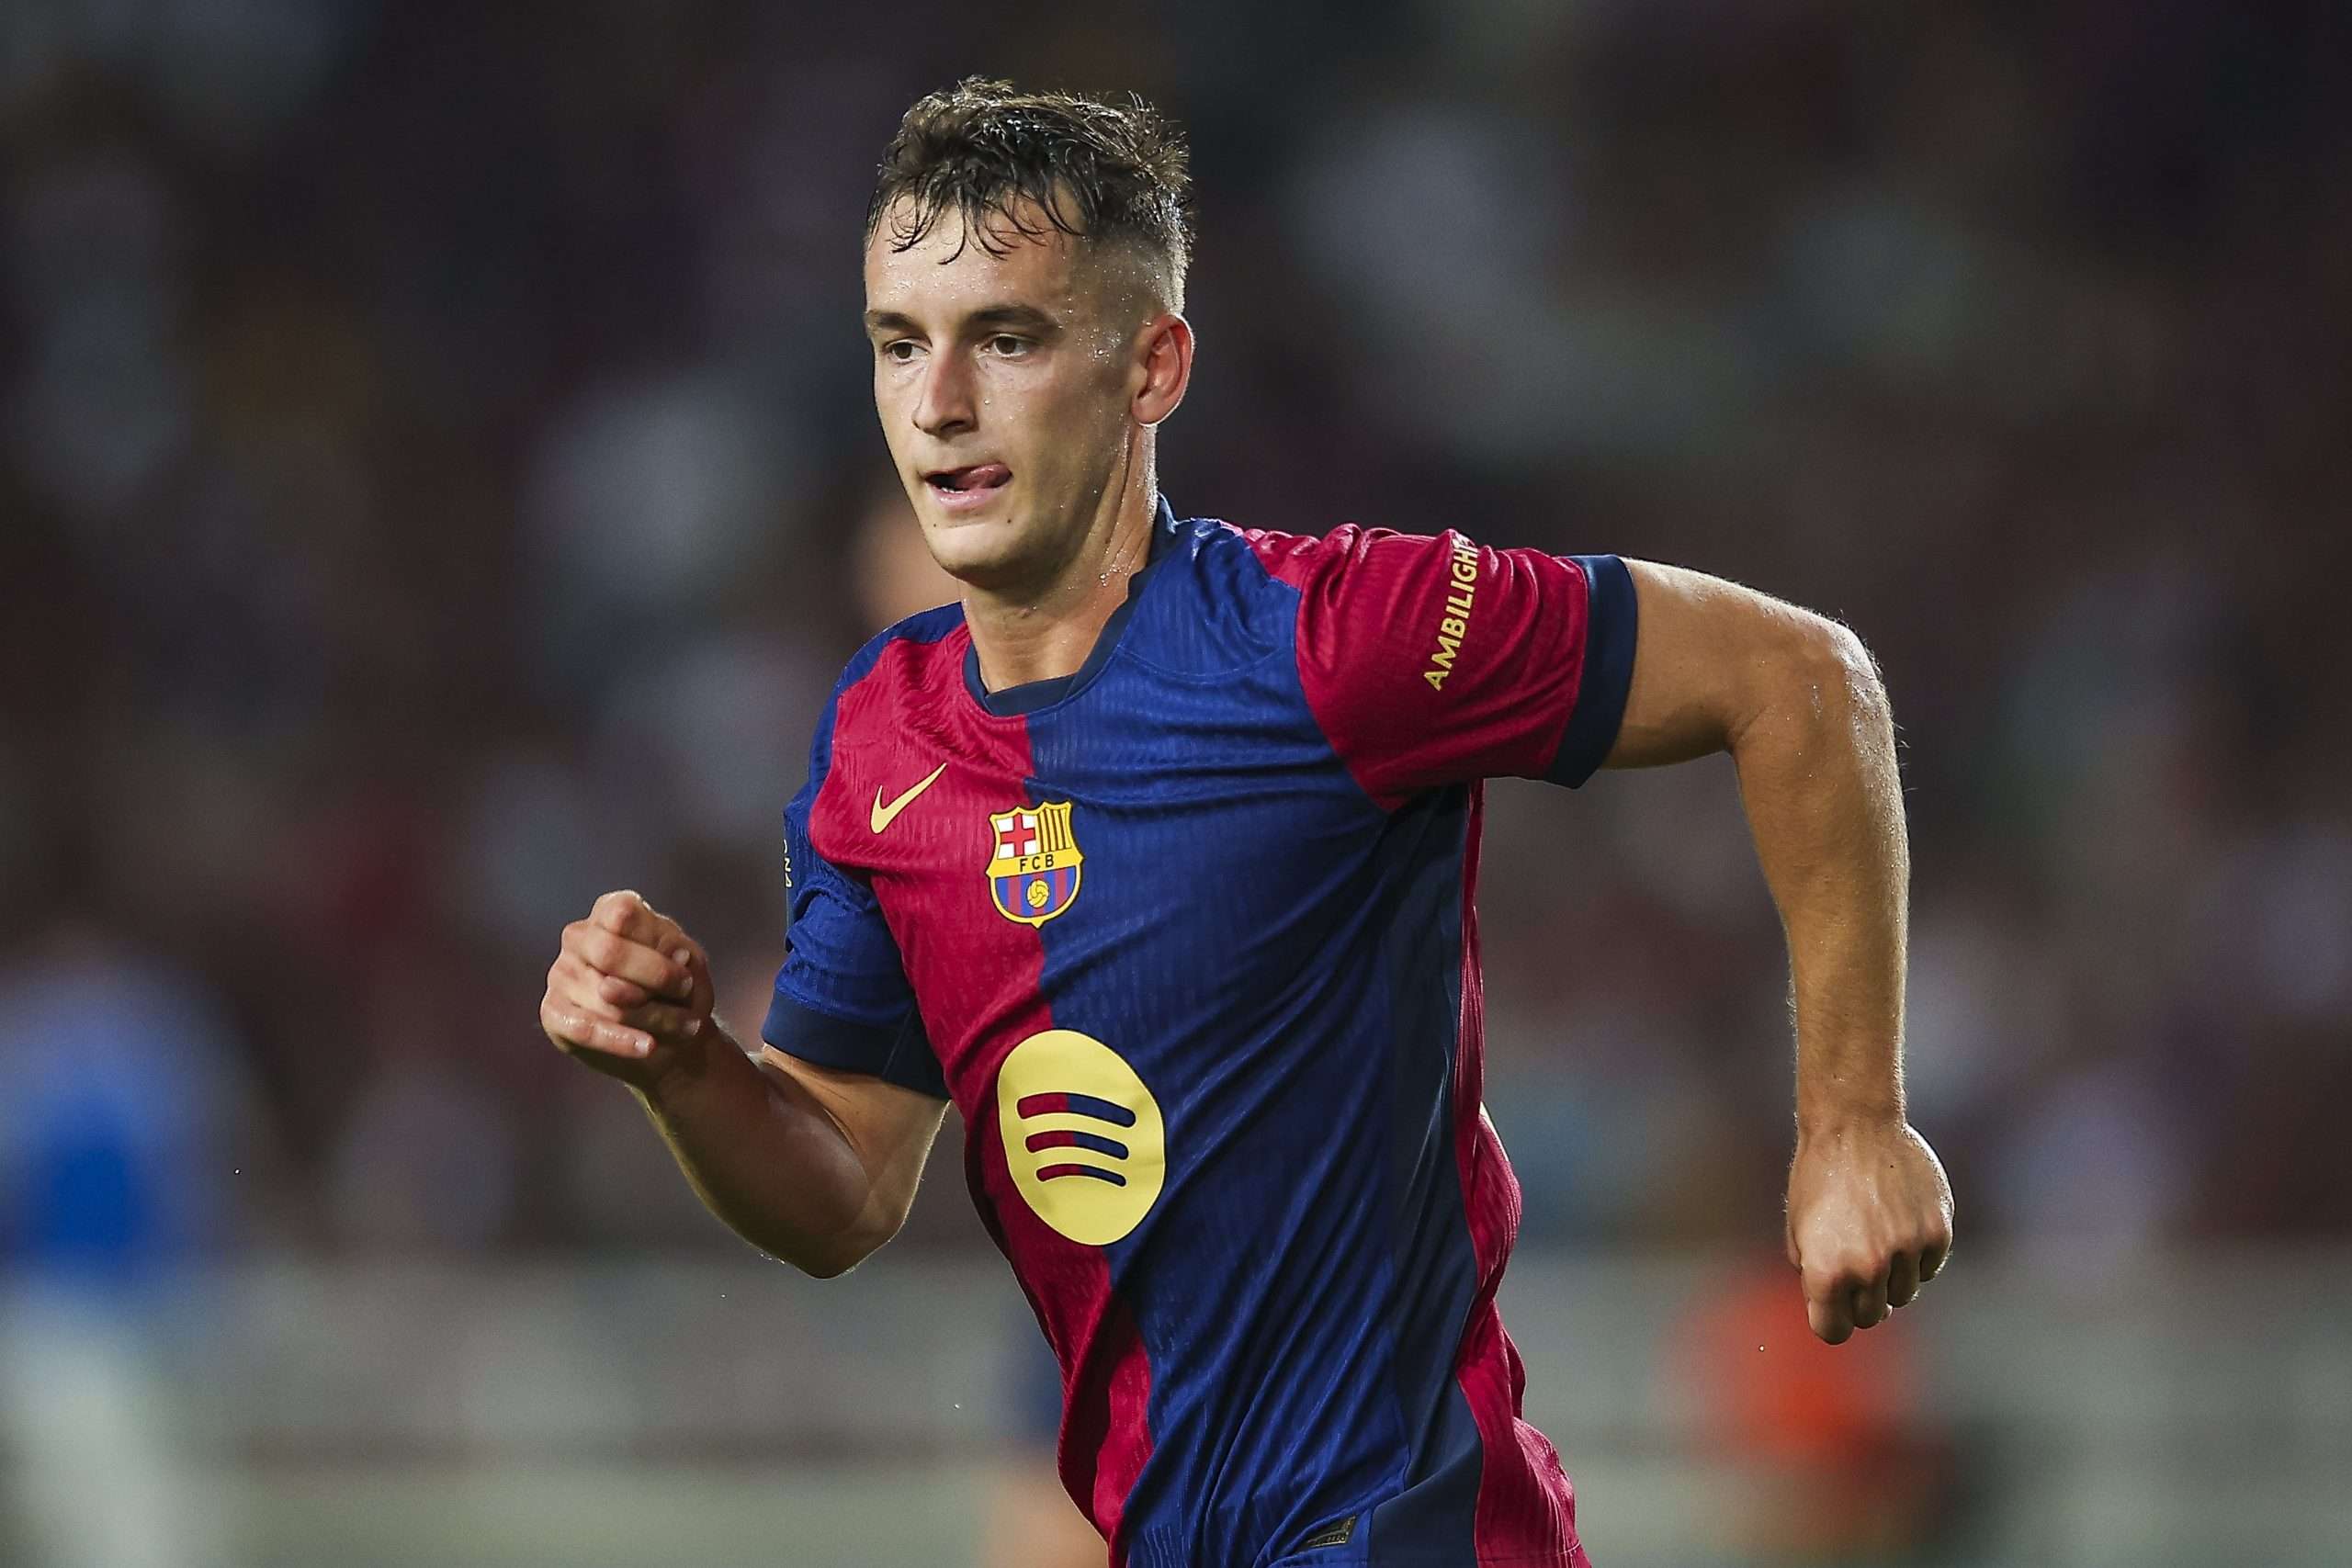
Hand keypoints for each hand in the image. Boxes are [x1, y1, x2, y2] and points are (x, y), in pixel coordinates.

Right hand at [541, 890, 717, 1088]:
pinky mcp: (553, 1012)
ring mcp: (561, 973)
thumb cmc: (678, 989)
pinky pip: (584, 1028)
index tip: (686, 969)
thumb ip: (675, 956)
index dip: (657, 947)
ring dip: (654, 1016)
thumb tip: (657, 963)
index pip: (623, 916)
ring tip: (685, 1027)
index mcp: (609, 911)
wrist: (672, 1037)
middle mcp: (579, 936)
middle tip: (684, 994)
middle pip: (609, 952)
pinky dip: (620, 1040)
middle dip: (655, 978)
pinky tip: (649, 1046)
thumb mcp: (690, 964)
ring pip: (606, 997)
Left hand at [1784, 1117, 1953, 1343]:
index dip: (1831, 1321)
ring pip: (1904, 1294)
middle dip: (1861, 1300)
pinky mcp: (1936, 1232)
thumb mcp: (1799, 1229)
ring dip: (1890, 1278)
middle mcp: (1868, 1267)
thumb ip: (1814, 1275)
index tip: (1833, 1309)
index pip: (1834, 1331)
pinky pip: (1929, 1267)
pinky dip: (1916, 1255)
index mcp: (1826, 1271)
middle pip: (1871, 1317)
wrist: (1853, 1126)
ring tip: (1876, 1237)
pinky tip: (1900, 1223)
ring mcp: (1906, 1250)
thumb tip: (1834, 1307)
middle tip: (1855, 1267)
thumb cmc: (1818, 1177)